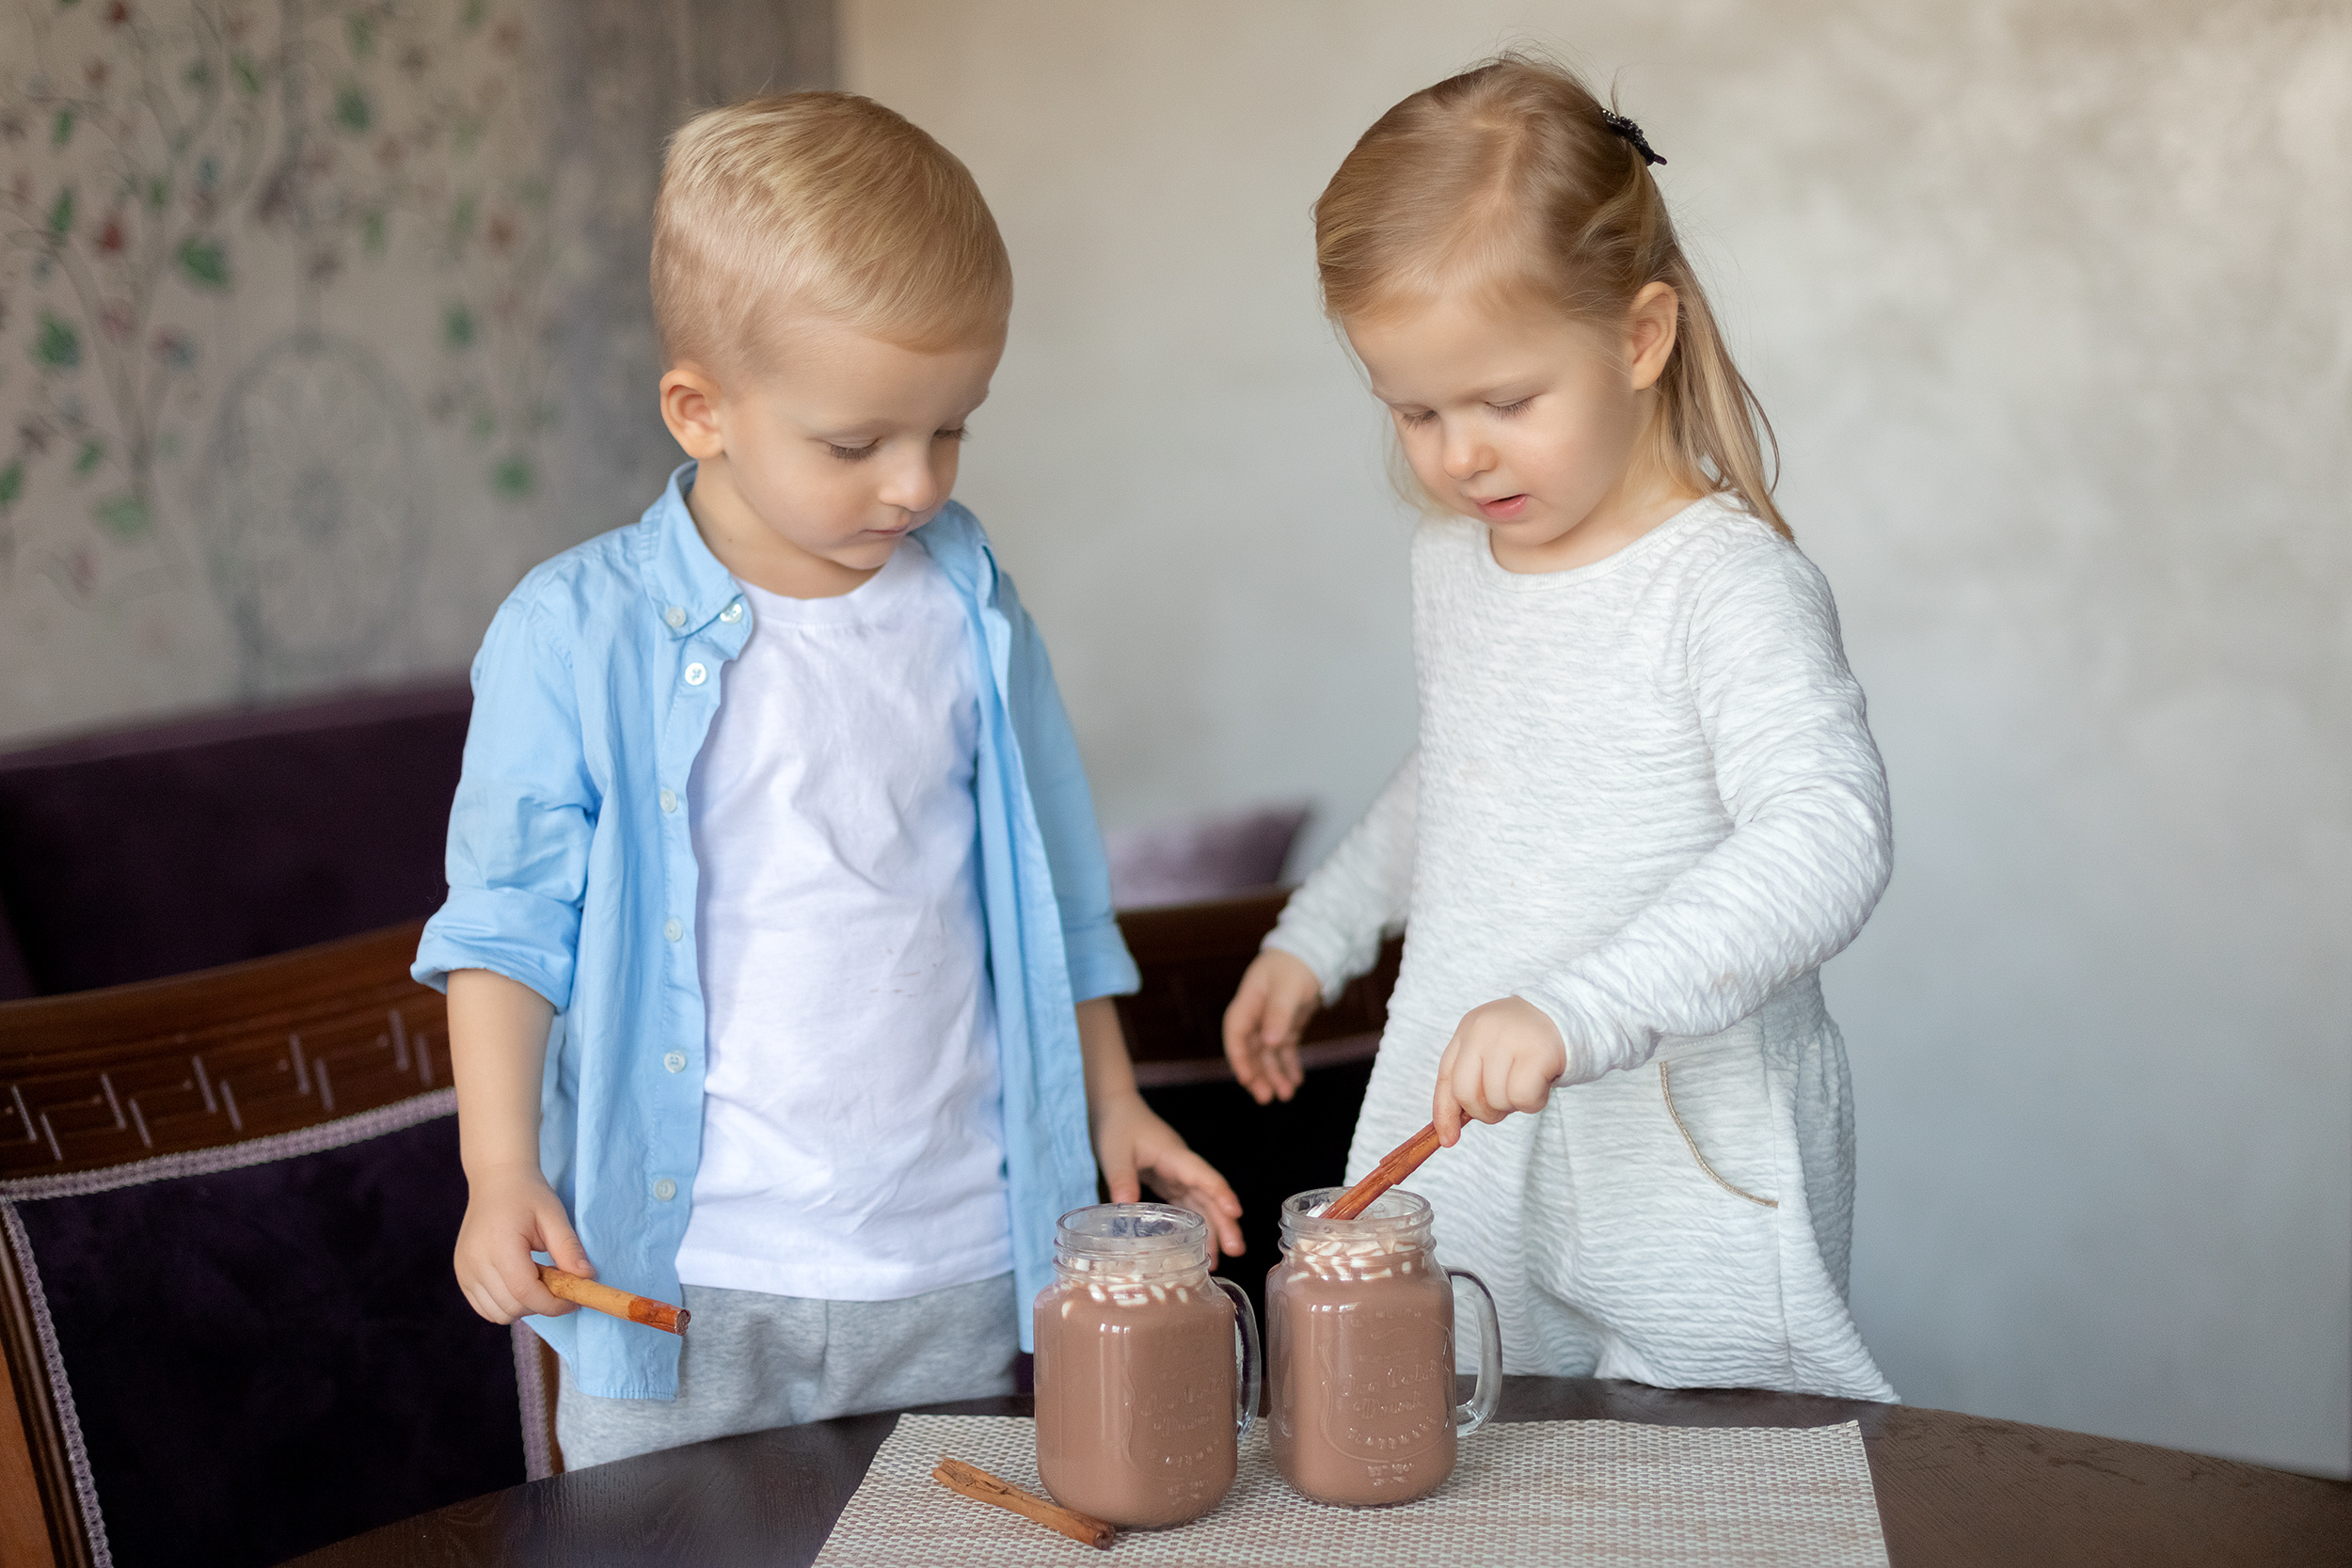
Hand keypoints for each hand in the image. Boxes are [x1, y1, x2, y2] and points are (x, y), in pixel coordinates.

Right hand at [453, 1160, 594, 1323]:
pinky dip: (505, 1305)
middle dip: (541, 1305)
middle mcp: (475, 1260)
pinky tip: (520, 1284)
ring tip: (538, 1281)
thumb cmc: (529, 1195)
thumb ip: (569, 1249)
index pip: (524, 1291)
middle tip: (558, 1287)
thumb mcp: (554, 1216)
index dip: (552, 1304)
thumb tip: (586, 1279)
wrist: (496, 1180)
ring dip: (523, 1307)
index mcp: (499, 1243)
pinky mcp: (461, 1274)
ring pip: (496, 1313)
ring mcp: (464, 1269)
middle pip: (511, 1306)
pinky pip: (483, 1307)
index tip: (573, 1301)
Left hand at [1091, 1092, 1246, 1258]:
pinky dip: (1197, 1224)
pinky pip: (1188, 1205)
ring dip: (1214, 1228)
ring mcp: (1177, 1174)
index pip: (1203, 1175)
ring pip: (1202, 1203)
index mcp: (1174, 1155)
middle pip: (1210, 1195)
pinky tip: (1201, 1245)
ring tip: (1222, 1259)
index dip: (1220, 1193)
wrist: (1116, 1107)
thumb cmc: (1117, 1125)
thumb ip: (1121, 1177)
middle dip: (1225, 1221)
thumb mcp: (1114, 1151)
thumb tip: (1125, 1206)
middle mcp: (1182, 1166)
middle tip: (1236, 1249)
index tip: (1235, 1213)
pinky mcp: (1170, 1181)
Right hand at [1222, 949, 1324, 1104]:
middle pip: (1250, 1050)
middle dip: (1257, 1075)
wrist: (1313, 952)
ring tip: (1286, 1094)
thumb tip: (1269, 1041)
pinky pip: (1284, 1051)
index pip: (1235, 1034)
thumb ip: (1278, 1014)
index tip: (1247, 1079)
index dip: (1238, 1058)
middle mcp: (1256, 1015)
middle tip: (1266, 1098)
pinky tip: (1296, 1081)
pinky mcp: (1286, 1026)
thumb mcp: (1288, 988)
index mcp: (1248, 1003)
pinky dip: (1289, 1065)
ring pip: (1267, 1054)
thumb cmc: (1296, 965)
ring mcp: (1270, 1022)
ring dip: (1274, 1074)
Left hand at [1431, 997, 1567, 1145]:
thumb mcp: (1491, 1054)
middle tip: (1506, 1102)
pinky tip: (1542, 1086)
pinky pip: (1522, 1097)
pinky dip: (1533, 1103)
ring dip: (1514, 1105)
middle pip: (1466, 1094)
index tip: (1448, 1140)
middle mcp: (1483, 1030)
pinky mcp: (1537, 1051)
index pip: (1446, 1078)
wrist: (1569, 1015)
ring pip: (1496, 1099)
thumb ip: (1470, 1084)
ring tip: (1528, 1083)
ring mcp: (1509, 1038)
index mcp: (1468, 1029)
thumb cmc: (1526, 1043)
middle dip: (1485, 1111)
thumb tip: (1448, 1135)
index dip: (1444, 1113)